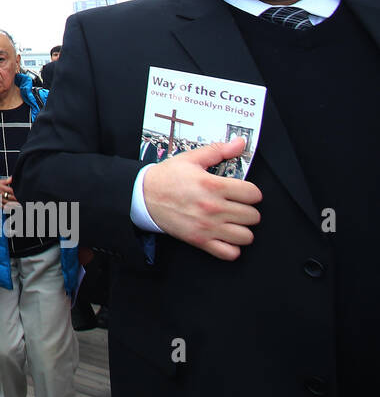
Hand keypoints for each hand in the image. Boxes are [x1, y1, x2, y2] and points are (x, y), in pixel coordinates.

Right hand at [0, 176, 18, 205]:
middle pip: (9, 197)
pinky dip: (6, 207)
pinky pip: (2, 206)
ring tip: (16, 205)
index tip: (14, 193)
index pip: (10, 190)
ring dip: (12, 204)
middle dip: (14, 198)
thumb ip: (6, 181)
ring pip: (7, 202)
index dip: (13, 192)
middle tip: (16, 199)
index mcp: (0, 187)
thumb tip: (11, 178)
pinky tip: (10, 208)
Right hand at [142, 138, 261, 260]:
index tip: (244, 193)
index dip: (251, 192)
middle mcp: (213, 208)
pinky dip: (231, 248)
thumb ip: (218, 150)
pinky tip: (225, 237)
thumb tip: (239, 143)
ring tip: (233, 222)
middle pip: (253, 216)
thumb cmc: (166, 177)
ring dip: (243, 229)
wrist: (142, 195)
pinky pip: (229, 253)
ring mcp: (207, 226)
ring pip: (246, 236)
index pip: (253, 194)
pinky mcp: (200, 240)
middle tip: (237, 206)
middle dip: (248, 210)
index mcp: (213, 185)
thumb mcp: (191, 159)